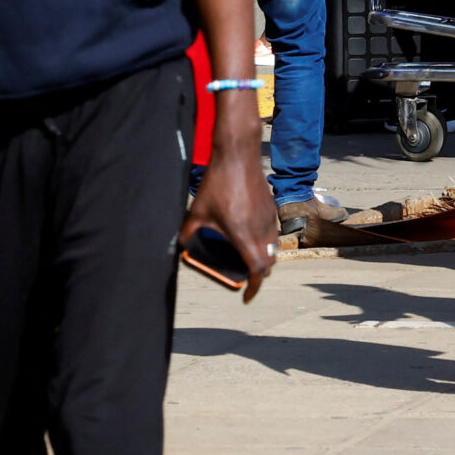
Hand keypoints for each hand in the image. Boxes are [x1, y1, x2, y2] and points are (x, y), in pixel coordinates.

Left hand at [180, 106, 279, 302]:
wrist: (237, 157)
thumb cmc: (217, 184)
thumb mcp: (197, 211)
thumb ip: (188, 231)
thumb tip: (179, 245)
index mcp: (243, 235)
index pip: (257, 270)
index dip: (253, 288)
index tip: (246, 297)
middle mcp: (261, 230)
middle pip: (269, 263)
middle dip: (259, 275)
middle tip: (245, 278)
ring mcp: (269, 218)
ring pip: (274, 248)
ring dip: (265, 258)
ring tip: (249, 258)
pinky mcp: (272, 208)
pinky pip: (274, 233)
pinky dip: (267, 242)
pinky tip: (252, 235)